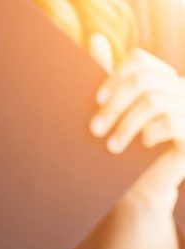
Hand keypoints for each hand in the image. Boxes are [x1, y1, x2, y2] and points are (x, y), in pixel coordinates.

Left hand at [89, 46, 184, 204]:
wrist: (140, 187)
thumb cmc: (124, 150)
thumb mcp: (114, 114)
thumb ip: (108, 81)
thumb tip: (95, 38)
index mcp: (160, 81)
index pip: (139, 62)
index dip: (115, 77)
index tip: (96, 100)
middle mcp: (179, 90)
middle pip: (143, 81)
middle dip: (114, 104)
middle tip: (95, 129)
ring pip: (153, 101)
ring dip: (126, 124)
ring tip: (111, 146)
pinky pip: (171, 121)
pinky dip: (150, 133)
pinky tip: (143, 145)